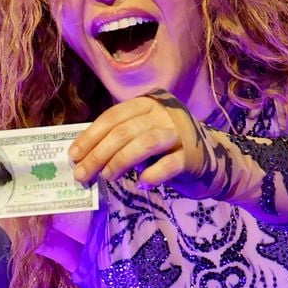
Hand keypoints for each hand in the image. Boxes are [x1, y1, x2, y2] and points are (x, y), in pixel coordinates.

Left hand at [68, 89, 216, 190]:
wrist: (213, 162)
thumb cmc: (168, 151)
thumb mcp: (142, 137)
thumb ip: (120, 140)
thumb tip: (84, 157)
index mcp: (149, 103)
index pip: (114, 116)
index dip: (91, 136)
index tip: (74, 155)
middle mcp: (165, 112)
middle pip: (125, 131)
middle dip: (99, 154)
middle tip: (83, 174)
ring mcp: (181, 132)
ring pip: (145, 143)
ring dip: (121, 161)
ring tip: (108, 177)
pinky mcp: (194, 155)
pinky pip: (170, 164)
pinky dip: (153, 175)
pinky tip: (142, 184)